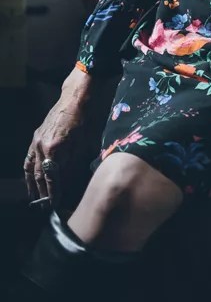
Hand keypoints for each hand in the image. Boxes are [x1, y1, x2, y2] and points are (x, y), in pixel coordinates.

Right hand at [24, 67, 92, 205]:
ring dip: (33, 184)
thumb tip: (72, 182)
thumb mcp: (87, 144)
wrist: (79, 95)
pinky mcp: (36, 136)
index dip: (54, 193)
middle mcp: (42, 147)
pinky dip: (29, 170)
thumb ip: (77, 164)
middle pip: (40, 176)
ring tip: (36, 197)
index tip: (56, 205)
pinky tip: (31, 178)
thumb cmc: (89, 118)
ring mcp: (37, 141)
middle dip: (43, 192)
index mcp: (56, 150)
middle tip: (47, 206)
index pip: (53, 179)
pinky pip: (29, 158)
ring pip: (31, 168)